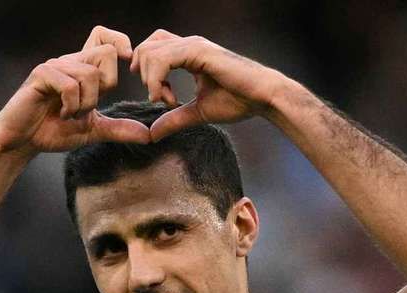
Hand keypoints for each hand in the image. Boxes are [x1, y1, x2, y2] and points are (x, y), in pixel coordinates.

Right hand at [0, 26, 150, 154]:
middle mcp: (70, 62)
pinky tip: (60, 114)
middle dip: (107, 85)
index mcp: (83, 68)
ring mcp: (55, 66)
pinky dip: (70, 106)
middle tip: (89, 107)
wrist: (22, 142)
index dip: (120, 43)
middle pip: (107, 53)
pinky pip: (70, 85)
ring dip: (86, 104)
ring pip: (90, 74)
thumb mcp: (93, 131)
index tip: (126, 66)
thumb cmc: (52, 131)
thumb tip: (147, 135)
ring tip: (70, 115)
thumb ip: (119, 130)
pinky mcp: (41, 75)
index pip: (105, 37)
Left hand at [130, 30, 282, 140]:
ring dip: (149, 80)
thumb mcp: (198, 112)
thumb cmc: (239, 101)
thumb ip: (174, 120)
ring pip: (149, 52)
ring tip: (166, 101)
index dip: (146, 73)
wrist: (263, 97)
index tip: (160, 99)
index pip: (152, 49)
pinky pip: (162, 59)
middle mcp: (189, 44)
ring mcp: (193, 45)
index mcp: (188, 53)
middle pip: (145, 47)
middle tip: (160, 99)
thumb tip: (152, 134)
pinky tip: (168, 98)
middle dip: (143, 75)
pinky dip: (156, 80)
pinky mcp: (199, 51)